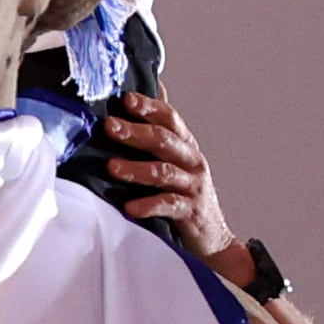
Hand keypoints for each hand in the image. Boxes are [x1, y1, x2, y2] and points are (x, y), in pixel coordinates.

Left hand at [99, 91, 241, 270]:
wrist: (213, 238)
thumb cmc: (186, 193)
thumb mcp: (177, 159)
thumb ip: (163, 128)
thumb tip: (155, 85)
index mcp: (186, 145)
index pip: (169, 117)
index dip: (149, 106)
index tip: (125, 99)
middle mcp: (192, 161)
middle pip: (164, 140)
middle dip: (135, 131)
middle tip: (109, 127)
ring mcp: (192, 187)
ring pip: (164, 172)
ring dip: (136, 169)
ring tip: (112, 167)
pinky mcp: (190, 213)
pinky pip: (169, 205)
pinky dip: (149, 205)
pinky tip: (130, 207)